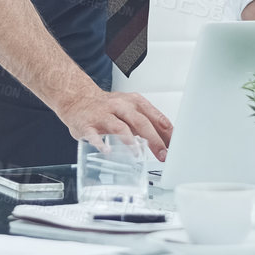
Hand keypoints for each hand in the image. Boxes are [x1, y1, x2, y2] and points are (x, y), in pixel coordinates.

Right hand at [56, 88, 173, 159]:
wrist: (78, 99)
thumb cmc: (108, 108)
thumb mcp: (131, 110)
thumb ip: (149, 124)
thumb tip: (169, 141)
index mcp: (134, 102)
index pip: (156, 117)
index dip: (168, 134)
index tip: (176, 147)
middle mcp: (120, 106)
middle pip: (141, 122)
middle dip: (154, 139)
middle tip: (163, 154)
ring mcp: (103, 115)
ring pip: (119, 126)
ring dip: (130, 140)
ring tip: (138, 153)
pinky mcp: (87, 125)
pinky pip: (94, 135)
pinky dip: (100, 144)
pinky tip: (106, 151)